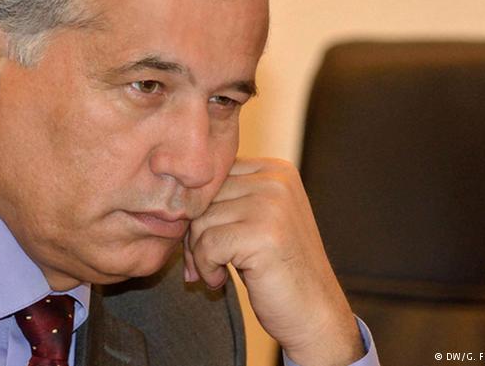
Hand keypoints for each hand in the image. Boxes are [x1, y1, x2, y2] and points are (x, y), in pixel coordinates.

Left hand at [183, 158, 363, 365]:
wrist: (314, 314)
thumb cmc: (277, 268)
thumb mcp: (255, 219)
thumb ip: (227, 198)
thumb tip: (170, 192)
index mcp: (274, 170)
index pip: (211, 178)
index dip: (199, 211)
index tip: (203, 241)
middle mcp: (276, 180)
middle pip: (203, 197)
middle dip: (193, 234)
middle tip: (201, 263)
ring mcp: (272, 206)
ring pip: (201, 221)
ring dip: (197, 254)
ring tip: (215, 272)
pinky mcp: (263, 234)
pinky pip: (207, 244)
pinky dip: (206, 268)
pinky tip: (220, 280)